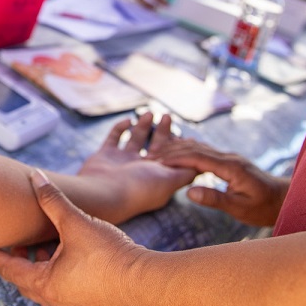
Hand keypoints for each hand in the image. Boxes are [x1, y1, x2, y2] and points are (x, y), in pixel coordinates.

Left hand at [0, 170, 146, 305]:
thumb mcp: (77, 222)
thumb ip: (53, 199)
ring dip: (41, 264)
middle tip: (16, 238)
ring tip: (46, 242)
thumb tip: (35, 177)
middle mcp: (55, 301)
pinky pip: (65, 290)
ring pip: (46, 285)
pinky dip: (59, 273)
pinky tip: (71, 255)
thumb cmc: (111, 256)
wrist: (148, 282)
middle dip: (18, 257)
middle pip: (25, 279)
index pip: (8, 268)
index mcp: (45, 285)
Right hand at [79, 113, 198, 215]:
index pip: (173, 158)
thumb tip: (201, 166)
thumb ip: (186, 172)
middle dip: (164, 132)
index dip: (181, 147)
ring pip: (136, 139)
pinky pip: (114, 137)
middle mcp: (140, 169)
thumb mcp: (169, 181)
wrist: (103, 193)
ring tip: (151, 113)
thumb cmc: (139, 188)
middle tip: (169, 116)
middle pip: (155, 147)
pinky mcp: (106, 154)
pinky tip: (129, 120)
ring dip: (144, 125)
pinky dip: (120, 127)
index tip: (188, 135)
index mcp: (157, 176)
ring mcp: (122, 161)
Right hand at [148, 138, 288, 226]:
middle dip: (172, 151)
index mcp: (231, 168)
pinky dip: (190, 149)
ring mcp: (231, 157)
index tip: (156, 162)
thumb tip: (189, 191)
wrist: (285, 200)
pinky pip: (206, 151)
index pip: (197, 158)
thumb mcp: (239, 208)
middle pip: (196, 148)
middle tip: (150, 156)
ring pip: (200, 147)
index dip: (175, 159)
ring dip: (179, 148)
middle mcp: (230, 158)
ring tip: (159, 151)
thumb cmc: (264, 208)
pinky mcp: (231, 161)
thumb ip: (215, 198)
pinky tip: (180, 150)